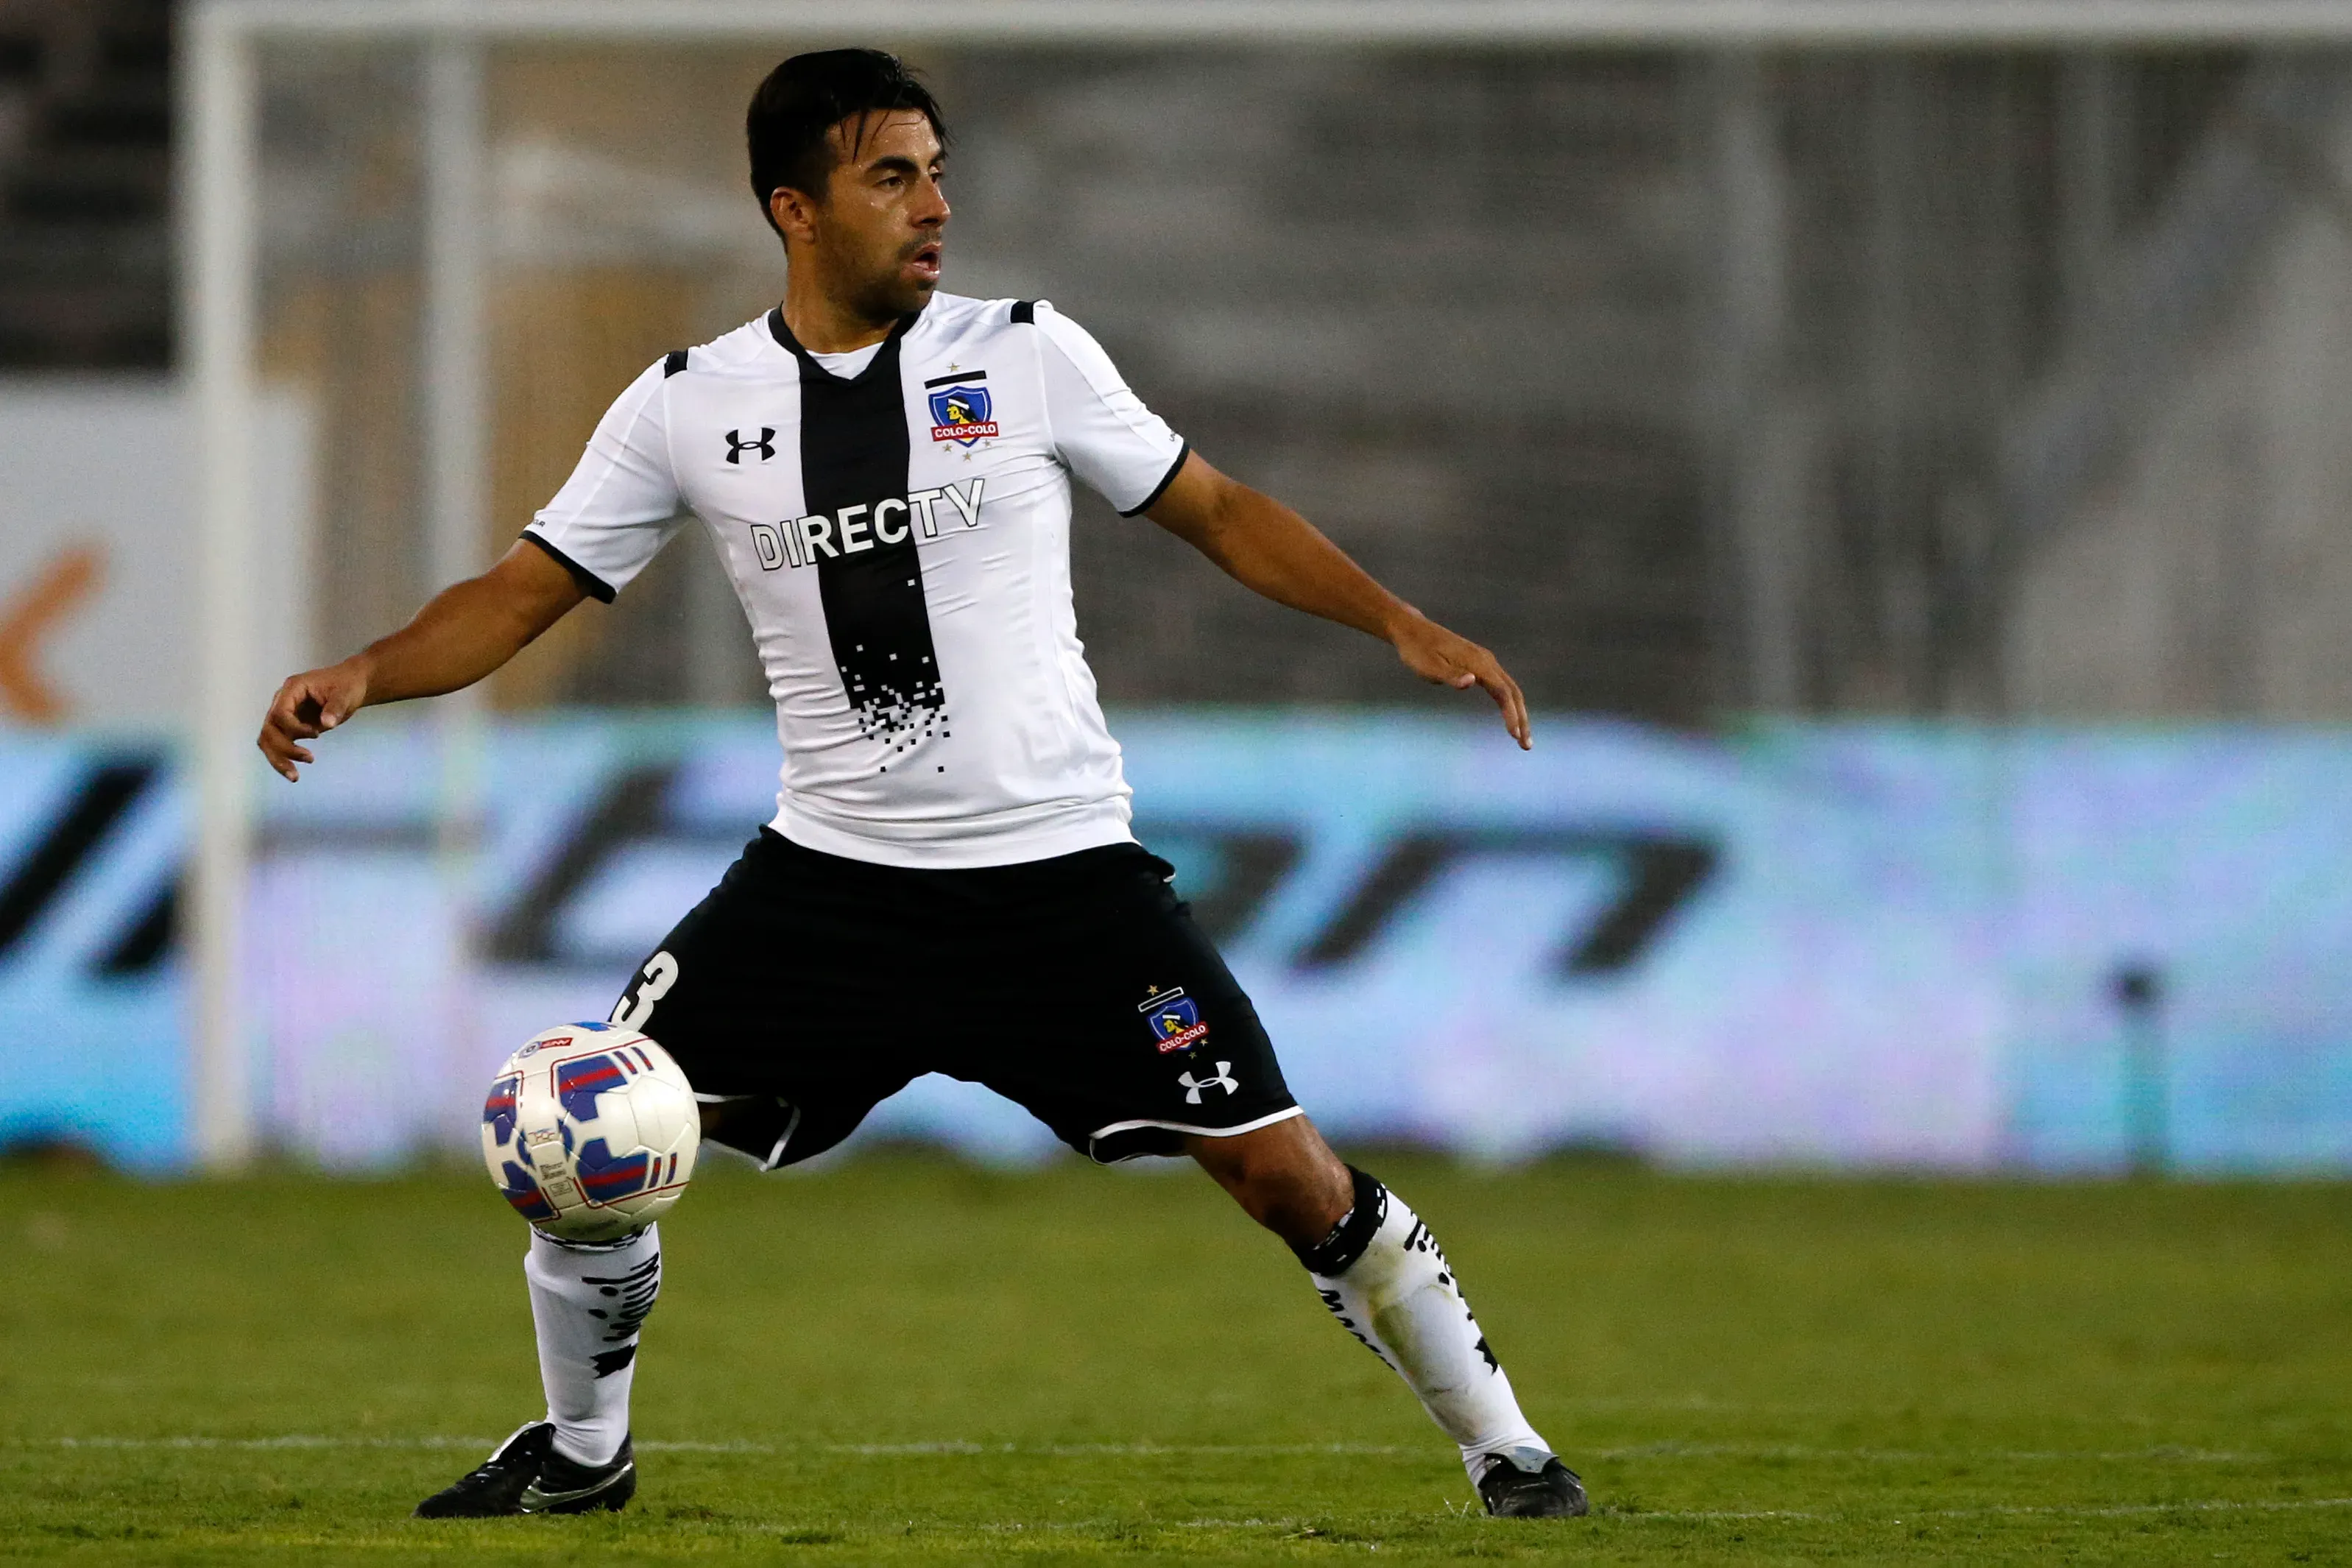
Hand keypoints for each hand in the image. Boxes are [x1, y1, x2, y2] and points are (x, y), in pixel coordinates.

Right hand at [257, 657, 371, 780]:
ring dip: (278, 759)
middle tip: (309, 759)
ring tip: (294, 777)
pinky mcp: (288, 727)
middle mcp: (281, 701)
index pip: (280, 713)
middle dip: (284, 749)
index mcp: (292, 689)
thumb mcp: (346, 694)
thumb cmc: (346, 686)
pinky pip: (277, 744)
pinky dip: (282, 758)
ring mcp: (282, 714)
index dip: (294, 728)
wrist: (349, 686)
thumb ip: (335, 708)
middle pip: (269, 729)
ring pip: (268, 740)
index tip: (316, 734)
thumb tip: (327, 724)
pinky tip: (293, 772)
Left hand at [1389, 612, 1531, 749]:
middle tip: (1526, 745)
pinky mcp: (1479, 664)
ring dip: (1518, 712)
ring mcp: (1484, 661)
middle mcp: (1486, 661)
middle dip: (1522, 718)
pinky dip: (1509, 702)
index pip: (1502, 691)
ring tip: (1521, 736)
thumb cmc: (1417, 651)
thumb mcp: (1428, 667)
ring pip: (1509, 689)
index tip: (1514, 735)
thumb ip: (1451, 676)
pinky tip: (1509, 715)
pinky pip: (1501, 685)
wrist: (1412, 631)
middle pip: (1513, 692)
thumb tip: (1472, 681)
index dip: (1511, 713)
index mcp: (1477, 662)